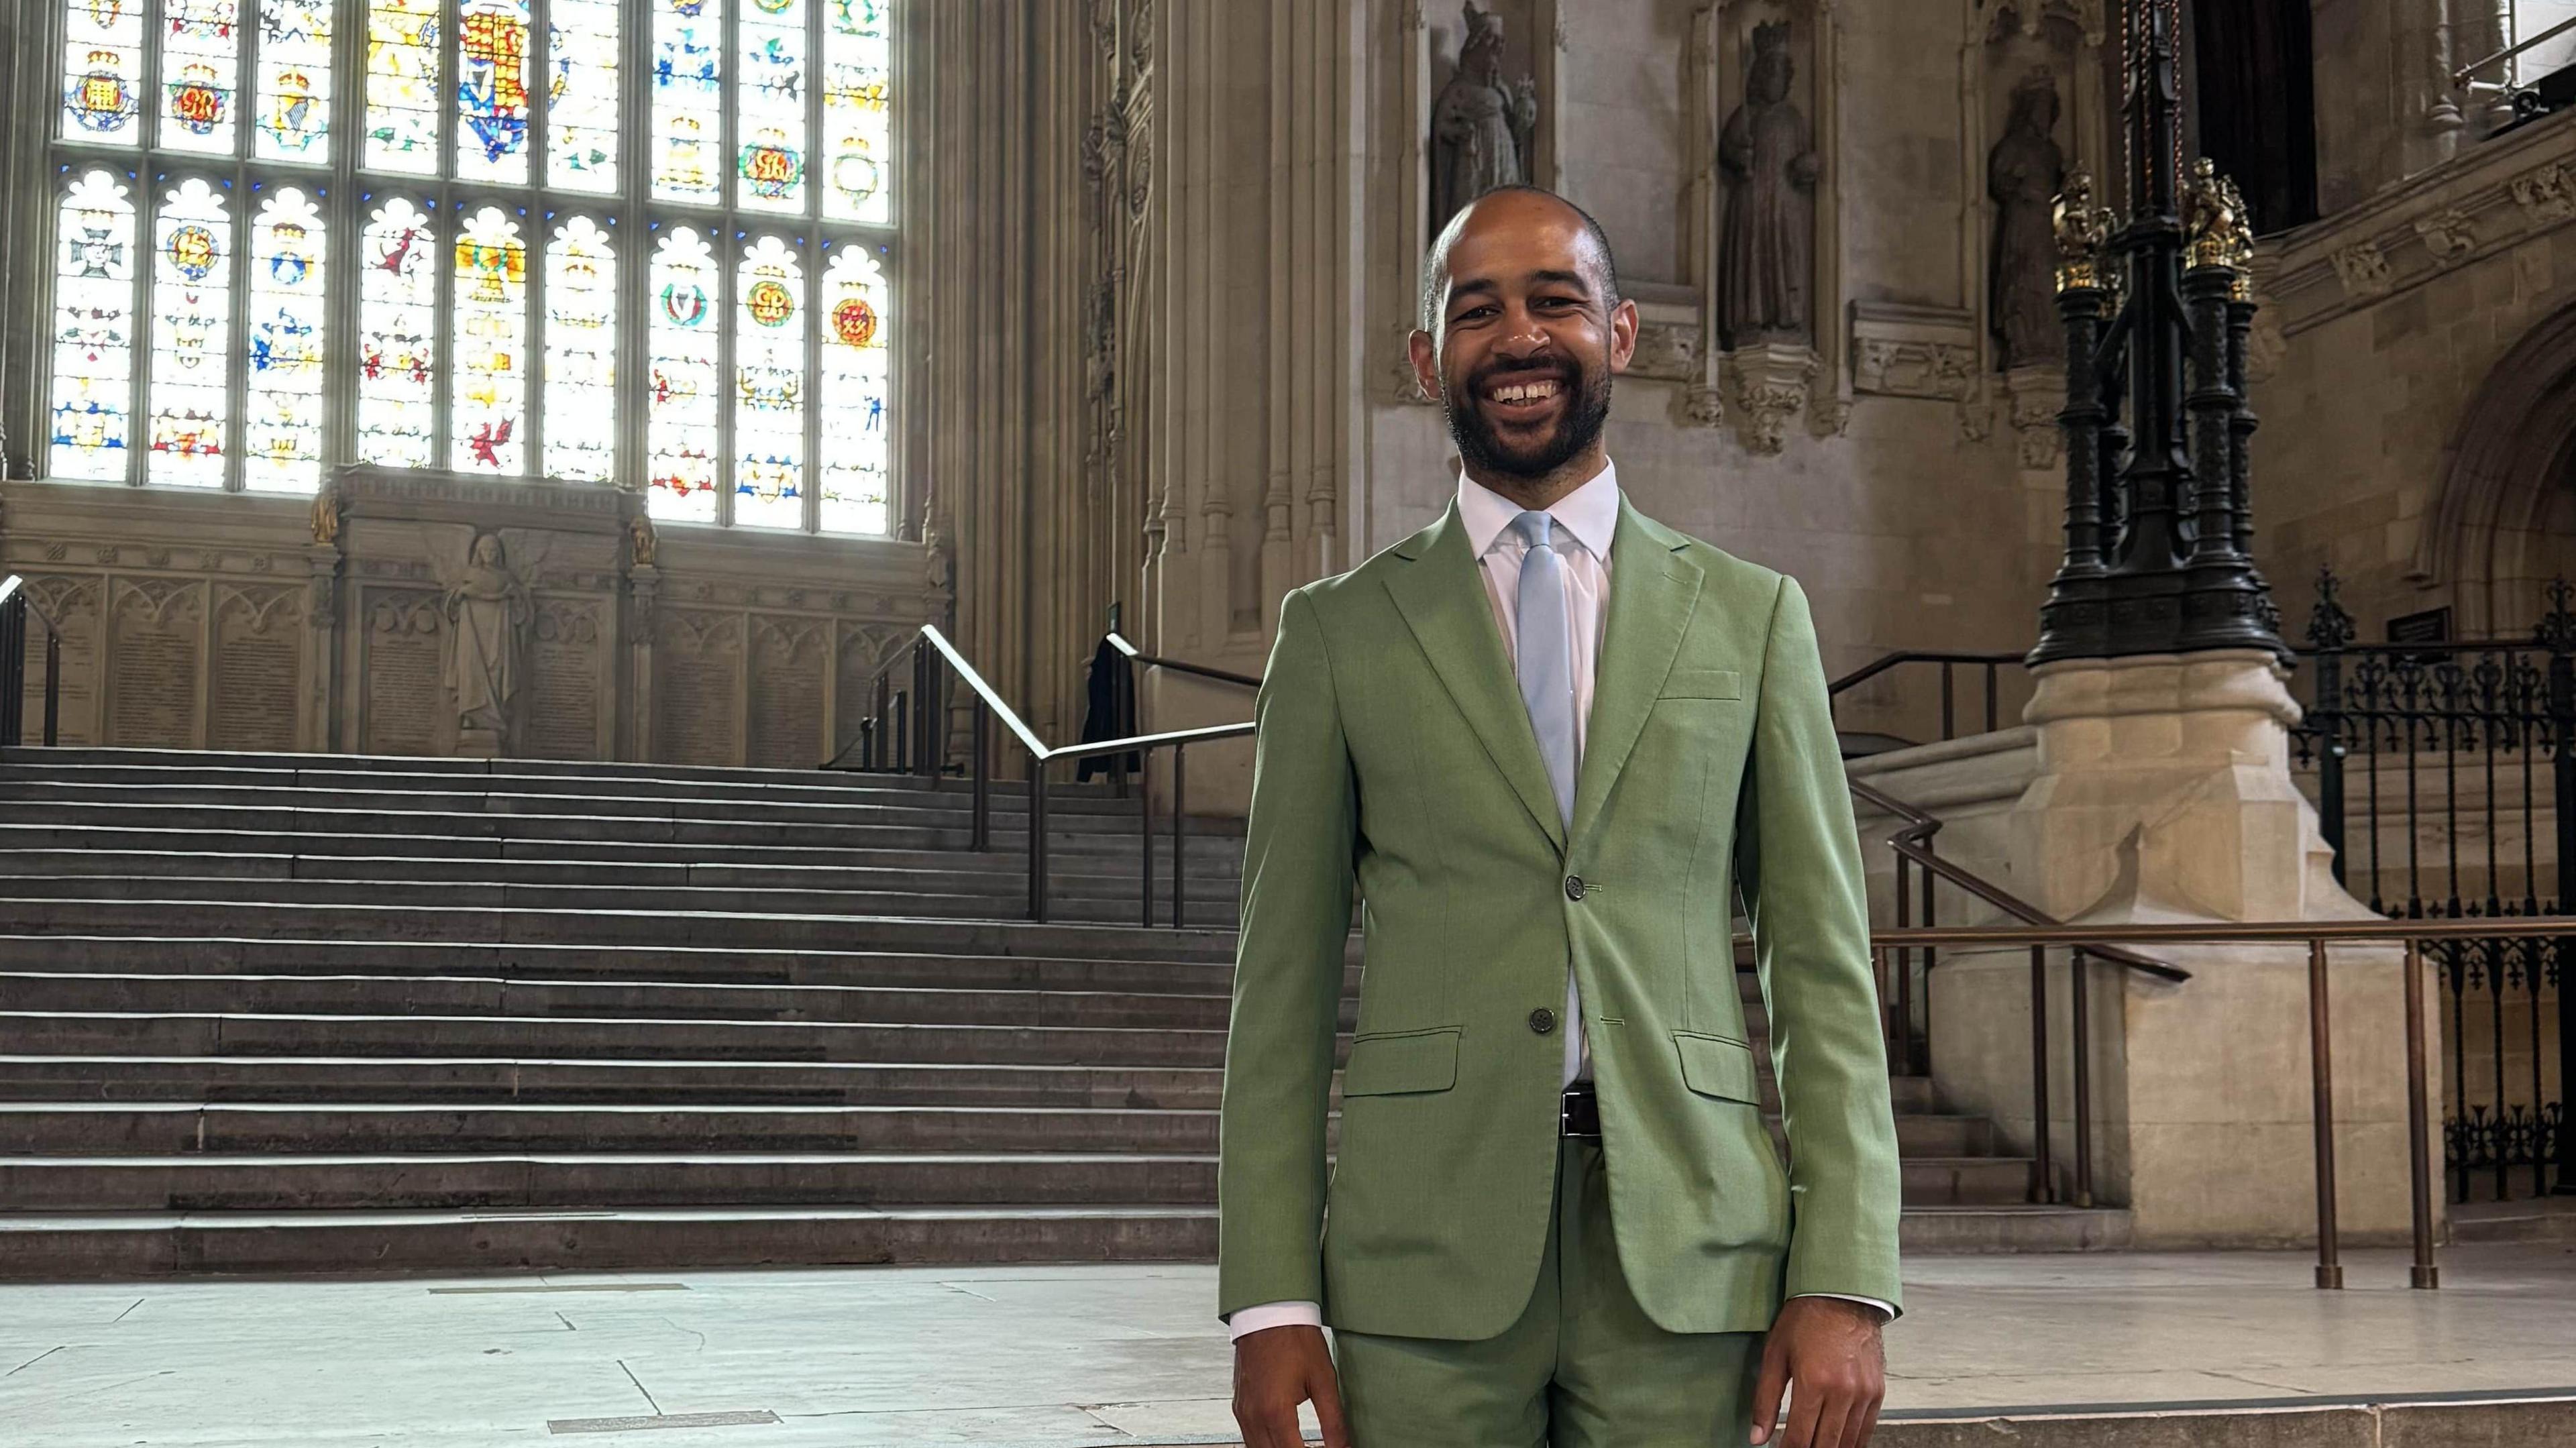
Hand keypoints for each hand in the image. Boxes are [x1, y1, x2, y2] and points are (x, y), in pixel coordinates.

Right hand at [1233, 1323, 1352, 1447]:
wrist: (1269, 1312)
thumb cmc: (1296, 1339)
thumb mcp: (1324, 1380)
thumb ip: (1334, 1422)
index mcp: (1276, 1412)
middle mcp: (1254, 1416)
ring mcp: (1243, 1412)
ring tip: (1302, 1447)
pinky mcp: (1239, 1406)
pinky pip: (1249, 1439)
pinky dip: (1266, 1446)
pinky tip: (1283, 1443)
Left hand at [1748, 1297, 1885, 1447]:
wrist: (1843, 1295)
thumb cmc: (1806, 1319)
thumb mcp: (1775, 1354)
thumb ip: (1765, 1399)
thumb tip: (1757, 1436)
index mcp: (1814, 1382)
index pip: (1800, 1438)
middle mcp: (1843, 1391)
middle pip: (1825, 1444)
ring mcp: (1864, 1393)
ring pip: (1848, 1442)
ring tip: (1814, 1447)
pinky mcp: (1877, 1391)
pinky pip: (1866, 1429)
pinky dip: (1852, 1442)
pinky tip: (1839, 1444)